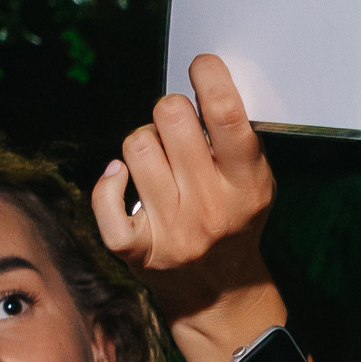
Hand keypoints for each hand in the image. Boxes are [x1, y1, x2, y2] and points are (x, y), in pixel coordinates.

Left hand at [92, 54, 286, 361]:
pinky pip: (105, 200)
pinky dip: (108, 182)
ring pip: (135, 145)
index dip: (208, 76)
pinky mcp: (138, 250)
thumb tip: (204, 81)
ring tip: (156, 160)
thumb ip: (236, 137)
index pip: (226, 114)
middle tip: (176, 127)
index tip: (201, 67)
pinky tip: (120, 178)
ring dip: (142, 143)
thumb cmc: (233, 219)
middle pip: (171, 116)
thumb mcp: (254, 181)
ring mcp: (172, 231)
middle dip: (170, 109)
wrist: (219, 294)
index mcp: (245, 183)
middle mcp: (209, 206)